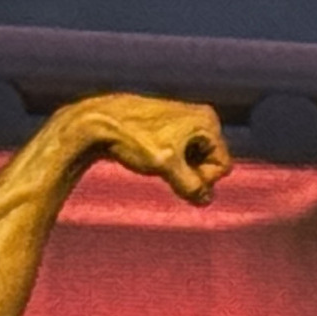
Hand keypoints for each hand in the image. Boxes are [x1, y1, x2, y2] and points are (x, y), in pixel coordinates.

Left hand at [75, 95, 228, 204]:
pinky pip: (182, 150)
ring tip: (155, 162)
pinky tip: (149, 156)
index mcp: (207, 121)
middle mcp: (201, 115)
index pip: (222, 166)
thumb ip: (192, 187)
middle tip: (165, 170)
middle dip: (192, 172)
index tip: (176, 175)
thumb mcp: (167, 167)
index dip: (202, 178)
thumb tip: (204, 200)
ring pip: (196, 158)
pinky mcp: (169, 123)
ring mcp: (184, 118)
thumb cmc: (132, 140)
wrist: (94, 122)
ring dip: (180, 168)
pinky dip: (170, 159)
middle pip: (211, 161)